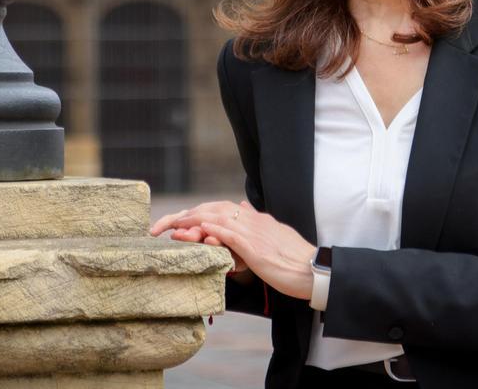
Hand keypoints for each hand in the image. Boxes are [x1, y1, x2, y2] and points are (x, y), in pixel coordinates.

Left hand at [150, 200, 315, 299]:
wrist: (314, 269)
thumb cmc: (296, 259)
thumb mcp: (275, 236)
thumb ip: (258, 223)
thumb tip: (245, 207)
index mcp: (257, 219)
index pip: (220, 209)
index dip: (197, 212)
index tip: (179, 221)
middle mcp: (253, 220)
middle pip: (212, 209)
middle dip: (186, 215)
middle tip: (163, 224)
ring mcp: (254, 232)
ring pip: (216, 218)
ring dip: (191, 222)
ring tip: (170, 227)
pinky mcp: (254, 247)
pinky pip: (228, 235)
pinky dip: (210, 231)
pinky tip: (196, 233)